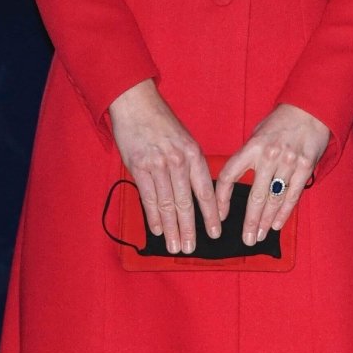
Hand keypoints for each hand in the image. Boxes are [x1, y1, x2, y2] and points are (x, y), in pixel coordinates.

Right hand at [108, 79, 218, 254]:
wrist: (136, 104)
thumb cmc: (162, 123)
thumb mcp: (185, 140)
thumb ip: (191, 166)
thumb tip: (198, 194)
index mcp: (194, 155)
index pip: (206, 192)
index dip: (211, 215)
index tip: (215, 232)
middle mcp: (178, 162)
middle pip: (186, 203)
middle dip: (189, 229)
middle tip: (191, 249)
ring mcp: (158, 165)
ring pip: (167, 204)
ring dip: (171, 229)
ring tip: (174, 246)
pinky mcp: (138, 167)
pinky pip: (148, 197)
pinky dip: (153, 216)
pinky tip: (157, 229)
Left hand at [216, 103, 330, 244]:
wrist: (309, 110)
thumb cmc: (280, 123)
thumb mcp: (257, 134)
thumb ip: (248, 157)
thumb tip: (235, 182)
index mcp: (252, 147)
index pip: (229, 176)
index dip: (221, 198)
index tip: (220, 215)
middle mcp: (269, 156)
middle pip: (255, 196)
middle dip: (250, 221)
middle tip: (246, 239)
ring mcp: (288, 162)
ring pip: (274, 199)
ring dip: (267, 221)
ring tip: (260, 236)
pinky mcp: (305, 167)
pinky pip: (293, 195)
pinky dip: (284, 212)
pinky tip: (277, 225)